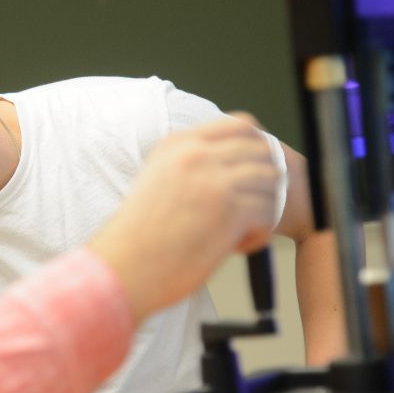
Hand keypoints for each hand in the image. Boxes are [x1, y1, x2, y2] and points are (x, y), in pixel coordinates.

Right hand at [88, 118, 279, 320]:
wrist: (122, 267)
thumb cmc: (137, 236)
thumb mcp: (156, 180)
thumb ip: (190, 166)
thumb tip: (233, 168)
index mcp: (178, 144)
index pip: (242, 125)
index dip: (258, 150)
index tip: (253, 175)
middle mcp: (197, 155)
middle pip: (263, 151)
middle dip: (265, 181)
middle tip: (249, 208)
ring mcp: (214, 181)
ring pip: (271, 182)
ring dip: (264, 207)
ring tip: (240, 231)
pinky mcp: (229, 211)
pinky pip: (269, 213)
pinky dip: (260, 233)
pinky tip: (236, 247)